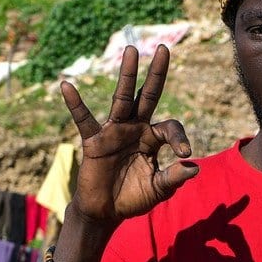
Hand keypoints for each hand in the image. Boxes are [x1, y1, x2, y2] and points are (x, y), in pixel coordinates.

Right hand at [60, 44, 198, 225]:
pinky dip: (75, 104)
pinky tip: (67, 86)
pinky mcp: (94, 141)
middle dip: (157, 73)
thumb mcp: (158, 190)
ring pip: (122, 98)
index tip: (184, 153)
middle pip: (148, 96)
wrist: (106, 212)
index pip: (170, 127)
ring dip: (127, 75)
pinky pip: (84, 120)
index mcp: (152, 139)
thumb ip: (174, 178)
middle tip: (165, 48)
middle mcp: (135, 128)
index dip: (179, 137)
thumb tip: (194, 167)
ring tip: (132, 50)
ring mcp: (114, 131)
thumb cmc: (133, 198)